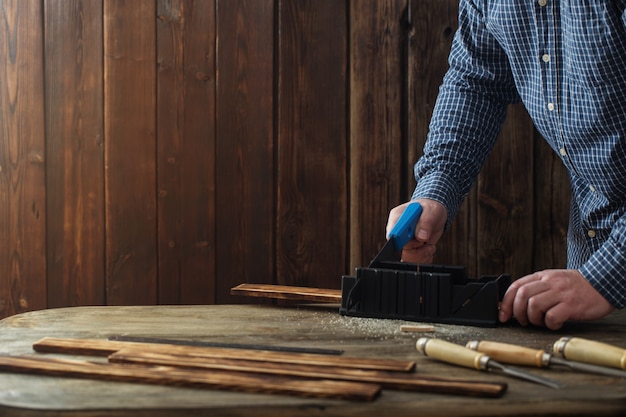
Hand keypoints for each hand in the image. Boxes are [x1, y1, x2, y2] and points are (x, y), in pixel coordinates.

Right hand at [386, 199, 446, 263]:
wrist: (434, 215)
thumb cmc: (429, 209)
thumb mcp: (431, 211)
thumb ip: (425, 222)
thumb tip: (421, 236)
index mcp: (397, 219)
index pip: (392, 234)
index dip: (401, 241)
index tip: (415, 240)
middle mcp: (398, 233)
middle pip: (400, 250)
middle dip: (416, 249)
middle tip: (425, 241)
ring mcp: (404, 243)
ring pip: (407, 258)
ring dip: (421, 255)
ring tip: (429, 246)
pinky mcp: (411, 251)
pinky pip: (414, 262)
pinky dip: (425, 259)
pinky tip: (428, 249)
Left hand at [498, 269, 614, 329]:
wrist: (602, 284)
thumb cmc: (576, 287)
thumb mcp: (553, 281)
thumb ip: (535, 289)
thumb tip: (513, 304)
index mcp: (542, 276)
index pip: (516, 286)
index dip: (506, 302)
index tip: (502, 314)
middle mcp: (550, 283)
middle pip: (522, 295)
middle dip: (517, 312)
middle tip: (523, 321)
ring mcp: (561, 294)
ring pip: (534, 305)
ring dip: (532, 318)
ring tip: (540, 322)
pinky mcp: (572, 305)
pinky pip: (552, 316)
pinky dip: (549, 324)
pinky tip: (554, 324)